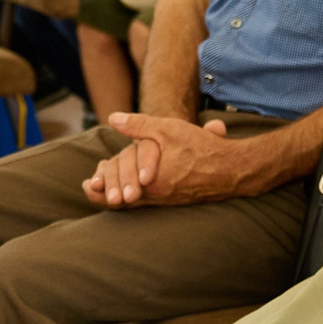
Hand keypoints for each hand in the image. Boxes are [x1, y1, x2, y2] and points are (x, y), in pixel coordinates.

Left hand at [81, 114, 247, 207]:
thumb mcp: (168, 129)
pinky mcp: (176, 201)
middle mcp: (155, 196)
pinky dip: (136, 198)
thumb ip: (138, 125)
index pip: (115, 188)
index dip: (100, 186)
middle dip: (105, 194)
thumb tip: (113, 118)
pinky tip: (134, 192)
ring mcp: (166, 201)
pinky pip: (149, 204)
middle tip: (91, 188)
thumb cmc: (200, 148)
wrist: (232, 170)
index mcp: (149, 181)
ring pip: (135, 204)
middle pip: (122, 201)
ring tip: (107, 193)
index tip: (90, 183)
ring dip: (119, 198)